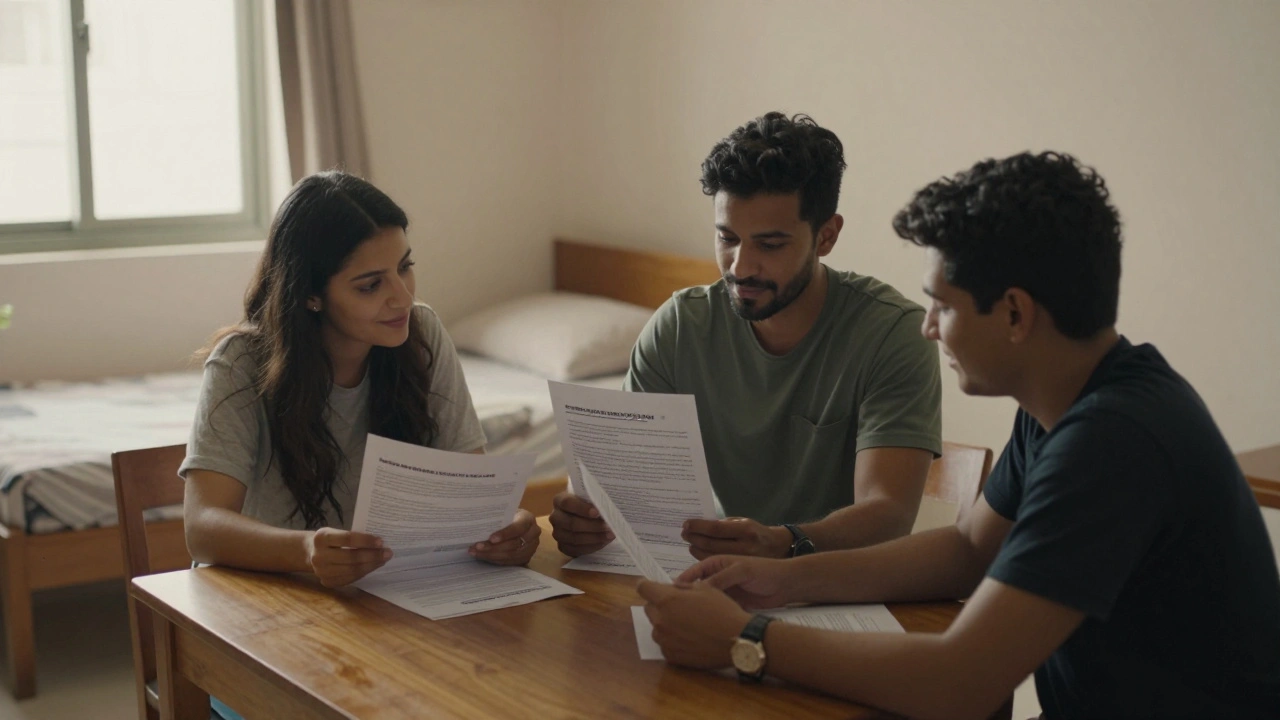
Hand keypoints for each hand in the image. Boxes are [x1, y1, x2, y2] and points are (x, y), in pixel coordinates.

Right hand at [305, 528, 390, 586]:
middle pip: (351, 557)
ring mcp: (321, 572)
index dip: (366, 540)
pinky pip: (350, 578)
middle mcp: (319, 556)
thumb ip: (352, 536)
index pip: (348, 538)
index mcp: (321, 537)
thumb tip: (379, 543)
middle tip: (388, 552)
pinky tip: (373, 566)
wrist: (309, 553)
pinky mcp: (327, 582)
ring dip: (371, 565)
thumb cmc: (330, 539)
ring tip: (383, 560)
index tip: (381, 541)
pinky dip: (364, 572)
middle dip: (373, 555)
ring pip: (352, 570)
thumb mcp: (335, 532)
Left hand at [472, 509, 539, 565]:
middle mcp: (533, 534)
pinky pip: (510, 562)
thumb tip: (479, 525)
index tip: (491, 538)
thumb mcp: (505, 513)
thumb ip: (497, 518)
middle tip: (477, 547)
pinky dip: (495, 560)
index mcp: (528, 519)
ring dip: (491, 555)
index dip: (505, 534)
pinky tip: (483, 557)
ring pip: (511, 555)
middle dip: (493, 547)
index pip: (518, 528)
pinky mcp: (526, 557)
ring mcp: (531, 547)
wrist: (518, 523)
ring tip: (476, 553)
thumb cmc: (508, 516)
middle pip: (514, 544)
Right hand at [549, 492, 613, 556]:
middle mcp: (555, 517)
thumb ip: (595, 500)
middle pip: (572, 523)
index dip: (582, 508)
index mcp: (559, 500)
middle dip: (593, 526)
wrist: (582, 516)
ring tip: (610, 535)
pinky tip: (603, 542)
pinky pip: (576, 550)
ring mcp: (557, 533)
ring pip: (575, 538)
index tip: (598, 512)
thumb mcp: (589, 497)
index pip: (567, 503)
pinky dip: (592, 547)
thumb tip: (606, 507)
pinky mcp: (562, 546)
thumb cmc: (588, 503)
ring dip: (595, 538)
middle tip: (610, 527)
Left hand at [637, 579, 751, 668]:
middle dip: (659, 604)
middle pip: (648, 608)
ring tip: (687, 624)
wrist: (737, 640)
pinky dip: (672, 639)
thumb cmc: (722, 610)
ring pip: (656, 626)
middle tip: (678, 606)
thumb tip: (669, 588)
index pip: (642, 588)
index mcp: (667, 600)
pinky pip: (665, 643)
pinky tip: (689, 638)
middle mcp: (660, 620)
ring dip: (666, 622)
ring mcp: (664, 640)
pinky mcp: (670, 656)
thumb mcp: (704, 588)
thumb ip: (681, 586)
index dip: (646, 584)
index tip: (650, 586)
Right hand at [677, 555, 798, 609]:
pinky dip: (708, 616)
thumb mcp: (740, 570)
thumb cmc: (764, 571)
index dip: (680, 582)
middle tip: (672, 611)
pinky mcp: (730, 605)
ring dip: (696, 609)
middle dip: (685, 597)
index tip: (668, 594)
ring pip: (704, 601)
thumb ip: (720, 579)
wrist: (785, 585)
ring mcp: (723, 592)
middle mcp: (716, 578)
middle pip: (695, 588)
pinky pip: (715, 610)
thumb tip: (698, 590)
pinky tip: (701, 626)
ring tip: (683, 621)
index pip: (693, 572)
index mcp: (715, 563)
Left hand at [681, 517, 791, 559]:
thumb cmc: (757, 534)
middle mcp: (745, 546)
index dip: (698, 527)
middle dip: (694, 538)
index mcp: (745, 530)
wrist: (779, 552)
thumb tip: (699, 527)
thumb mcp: (743, 523)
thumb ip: (724, 526)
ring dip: (696, 550)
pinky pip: (717, 568)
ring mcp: (743, 562)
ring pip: (712, 558)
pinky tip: (699, 554)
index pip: (715, 528)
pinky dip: (705, 561)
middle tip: (684, 534)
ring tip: (690, 544)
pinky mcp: (740, 574)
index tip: (686, 524)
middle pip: (711, 544)